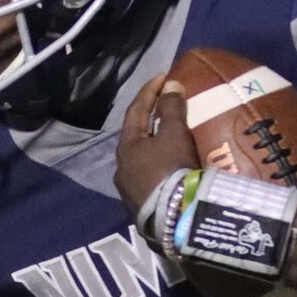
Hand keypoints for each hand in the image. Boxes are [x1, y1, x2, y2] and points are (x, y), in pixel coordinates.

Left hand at [113, 74, 196, 214]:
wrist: (175, 219)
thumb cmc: (172, 169)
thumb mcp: (175, 134)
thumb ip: (171, 108)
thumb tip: (170, 84)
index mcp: (126, 147)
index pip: (135, 111)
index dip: (150, 91)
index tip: (164, 76)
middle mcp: (121, 169)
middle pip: (136, 138)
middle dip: (152, 121)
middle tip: (169, 109)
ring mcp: (129, 192)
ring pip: (142, 161)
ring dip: (156, 148)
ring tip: (174, 141)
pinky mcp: (141, 210)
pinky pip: (150, 181)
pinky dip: (161, 169)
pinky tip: (173, 170)